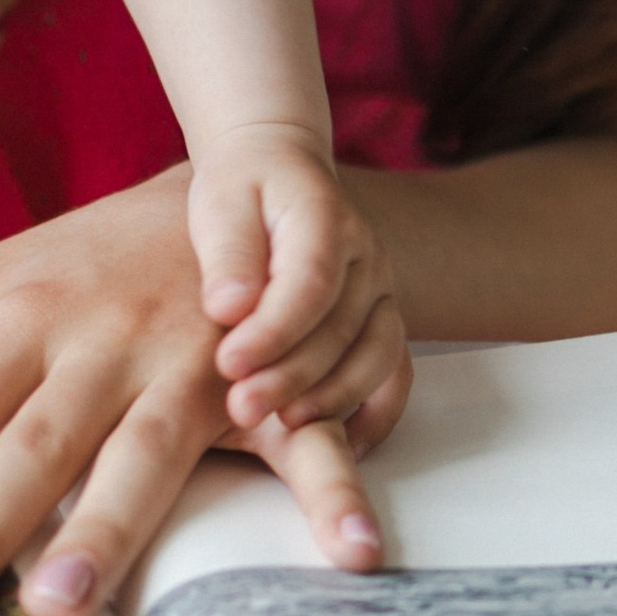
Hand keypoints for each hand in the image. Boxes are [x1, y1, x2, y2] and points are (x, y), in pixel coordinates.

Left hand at [0, 172, 412, 615]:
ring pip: (143, 452)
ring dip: (111, 525)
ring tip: (66, 604)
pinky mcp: (264, 383)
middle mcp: (96, 345)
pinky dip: (332, 492)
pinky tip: (352, 555)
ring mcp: (185, 366)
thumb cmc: (86, 256)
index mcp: (18, 319)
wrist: (231, 186)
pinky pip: (305, 443)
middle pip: (26, 445)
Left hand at [188, 129, 403, 434]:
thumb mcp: (221, 201)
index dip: (273, 331)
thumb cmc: (243, 189)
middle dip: (291, 377)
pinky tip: (342, 444)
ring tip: (280, 425)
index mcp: (326, 216)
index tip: (229, 363)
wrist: (276, 171)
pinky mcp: (380, 320)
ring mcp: (380, 291)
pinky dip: (376, 412)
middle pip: (340, 329)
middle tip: (240, 407)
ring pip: (377, 355)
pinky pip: (395, 372)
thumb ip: (228, 253)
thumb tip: (228, 307)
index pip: (309, 283)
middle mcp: (365, 257)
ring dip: (331, 398)